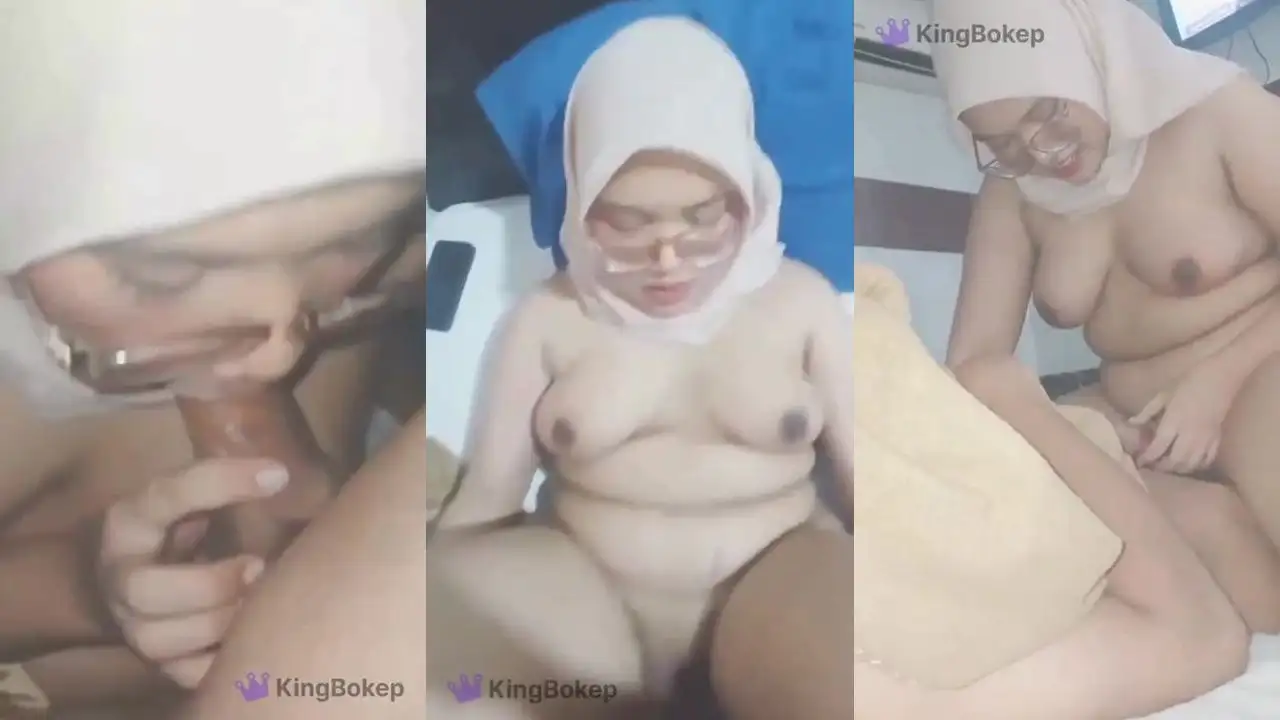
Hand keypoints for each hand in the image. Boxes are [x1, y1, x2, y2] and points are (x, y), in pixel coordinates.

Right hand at [97, 459, 288, 688]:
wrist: (148, 578)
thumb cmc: (189, 528)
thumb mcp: (197, 497)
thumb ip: (227, 484)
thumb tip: (282, 474)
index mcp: (130, 522)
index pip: (163, 496)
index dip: (219, 483)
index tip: (278, 475)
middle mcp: (121, 579)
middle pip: (144, 590)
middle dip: (209, 582)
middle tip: (260, 566)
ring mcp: (136, 627)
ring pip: (162, 639)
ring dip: (223, 622)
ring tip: (262, 601)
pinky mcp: (162, 664)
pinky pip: (189, 674)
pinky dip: (225, 660)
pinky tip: (256, 637)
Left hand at [1129, 364, 1237, 473]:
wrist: (1221, 377)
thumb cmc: (1189, 382)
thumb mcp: (1163, 395)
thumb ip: (1148, 412)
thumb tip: (1132, 424)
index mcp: (1174, 421)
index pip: (1158, 447)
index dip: (1147, 457)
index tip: (1139, 461)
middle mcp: (1190, 433)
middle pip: (1175, 460)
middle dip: (1161, 467)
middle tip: (1152, 466)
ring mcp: (1206, 438)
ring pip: (1191, 463)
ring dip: (1178, 469)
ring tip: (1167, 467)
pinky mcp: (1218, 438)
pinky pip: (1207, 459)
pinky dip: (1197, 465)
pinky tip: (1189, 464)